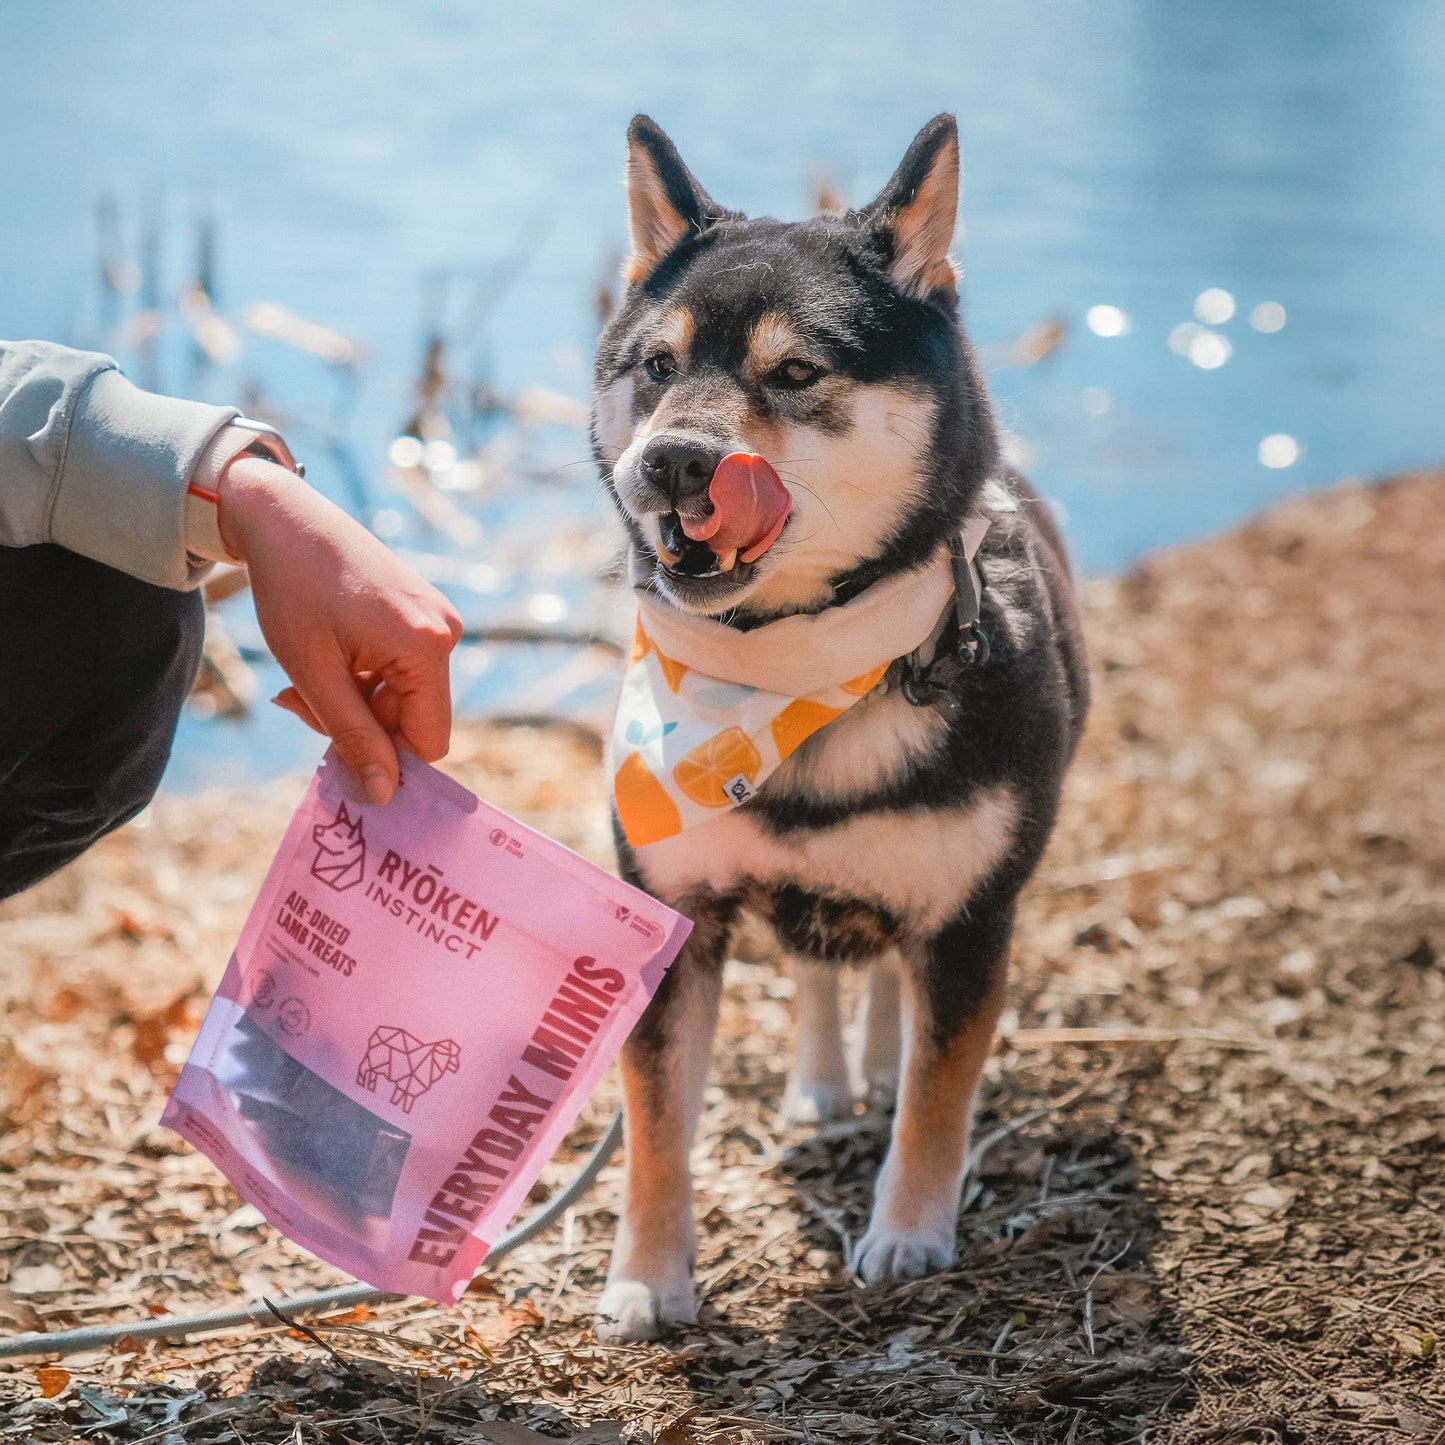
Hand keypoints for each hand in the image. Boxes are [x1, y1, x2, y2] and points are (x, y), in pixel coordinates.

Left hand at [217, 457, 462, 804]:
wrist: (285, 518)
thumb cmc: (292, 591)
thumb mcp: (314, 674)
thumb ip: (353, 738)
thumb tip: (382, 797)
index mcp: (427, 647)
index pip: (428, 742)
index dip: (384, 759)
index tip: (332, 749)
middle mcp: (447, 633)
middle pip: (415, 719)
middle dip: (361, 724)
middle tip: (301, 702)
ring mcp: (439, 621)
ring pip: (405, 698)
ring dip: (357, 701)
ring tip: (307, 677)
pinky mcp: (425, 614)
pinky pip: (404, 671)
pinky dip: (365, 677)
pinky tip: (330, 656)